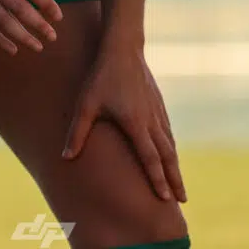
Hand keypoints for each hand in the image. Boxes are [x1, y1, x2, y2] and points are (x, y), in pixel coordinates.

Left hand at [62, 41, 185, 203]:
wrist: (123, 48)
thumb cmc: (101, 76)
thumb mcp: (86, 104)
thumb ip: (77, 132)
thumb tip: (66, 157)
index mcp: (135, 123)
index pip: (150, 158)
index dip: (158, 179)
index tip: (165, 198)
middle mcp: (151, 120)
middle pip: (167, 155)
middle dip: (175, 179)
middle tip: (183, 200)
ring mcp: (157, 111)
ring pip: (170, 144)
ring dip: (175, 165)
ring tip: (179, 183)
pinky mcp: (158, 104)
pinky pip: (168, 131)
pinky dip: (172, 148)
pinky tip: (171, 154)